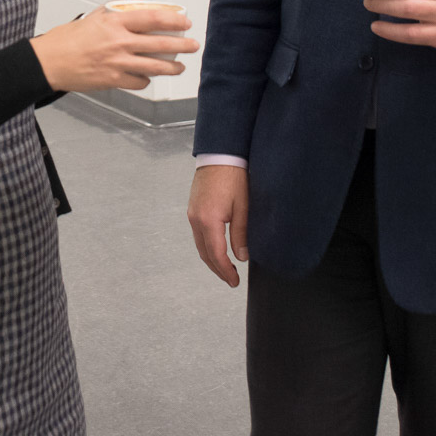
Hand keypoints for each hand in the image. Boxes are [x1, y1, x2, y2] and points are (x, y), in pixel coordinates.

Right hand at [29, 5, 197, 91]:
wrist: (48, 62)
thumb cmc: (67, 39)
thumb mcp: (94, 16)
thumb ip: (117, 9)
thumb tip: (137, 1)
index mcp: (115, 22)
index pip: (153, 18)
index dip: (174, 20)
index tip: (184, 22)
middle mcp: (119, 42)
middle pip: (161, 44)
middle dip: (182, 45)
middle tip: (192, 45)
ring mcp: (117, 63)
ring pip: (155, 67)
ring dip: (172, 68)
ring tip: (179, 67)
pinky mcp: (113, 80)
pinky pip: (139, 81)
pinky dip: (146, 79)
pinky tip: (148, 76)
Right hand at [188, 165, 248, 286]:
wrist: (219, 154)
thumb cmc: (234, 176)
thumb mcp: (243, 206)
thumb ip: (241, 233)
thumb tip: (242, 256)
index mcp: (209, 220)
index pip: (216, 254)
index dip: (225, 271)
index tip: (235, 282)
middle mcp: (196, 219)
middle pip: (204, 253)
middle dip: (217, 270)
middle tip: (231, 280)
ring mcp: (192, 214)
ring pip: (199, 245)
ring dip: (212, 259)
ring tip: (226, 268)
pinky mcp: (193, 209)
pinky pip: (198, 234)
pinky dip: (207, 246)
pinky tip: (217, 249)